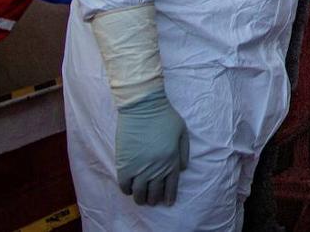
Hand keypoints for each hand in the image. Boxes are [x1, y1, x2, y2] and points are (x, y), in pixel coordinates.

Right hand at [114, 88, 189, 205]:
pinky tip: (129, 189)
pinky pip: (124, 185)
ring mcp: (139, 167)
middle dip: (155, 199)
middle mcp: (156, 167)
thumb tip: (183, 169)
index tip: (168, 202)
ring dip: (141, 198)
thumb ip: (184, 151)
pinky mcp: (124, 164)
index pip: (171, 186)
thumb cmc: (165, 116)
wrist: (143, 106)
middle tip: (153, 200)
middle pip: (155, 192)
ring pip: (139, 192)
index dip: (169, 196)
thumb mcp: (183, 131)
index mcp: (172, 160)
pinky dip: (127, 190)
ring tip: (141, 198)